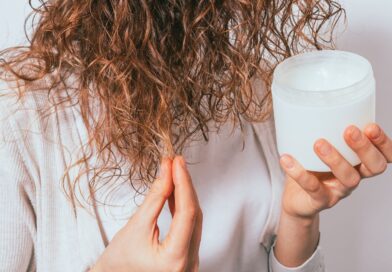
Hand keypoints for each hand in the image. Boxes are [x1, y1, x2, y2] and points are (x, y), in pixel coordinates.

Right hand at [90, 156, 202, 271]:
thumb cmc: (117, 263)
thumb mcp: (136, 226)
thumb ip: (155, 197)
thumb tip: (167, 171)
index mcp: (175, 259)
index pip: (187, 213)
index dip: (183, 183)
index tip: (177, 163)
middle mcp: (189, 264)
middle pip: (194, 216)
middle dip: (185, 186)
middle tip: (175, 163)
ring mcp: (190, 263)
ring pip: (194, 221)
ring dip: (185, 195)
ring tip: (175, 173)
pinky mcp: (187, 258)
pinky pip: (190, 228)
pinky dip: (182, 209)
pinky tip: (176, 192)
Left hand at [280, 123, 391, 219]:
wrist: (295, 198)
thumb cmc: (310, 166)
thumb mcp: (317, 146)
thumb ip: (318, 128)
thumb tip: (303, 99)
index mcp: (358, 162)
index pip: (384, 155)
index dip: (384, 144)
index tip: (371, 126)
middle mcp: (354, 176)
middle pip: (374, 166)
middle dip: (364, 147)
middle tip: (350, 131)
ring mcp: (338, 190)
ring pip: (349, 178)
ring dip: (335, 159)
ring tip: (319, 143)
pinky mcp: (319, 200)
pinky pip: (313, 188)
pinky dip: (299, 173)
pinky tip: (286, 159)